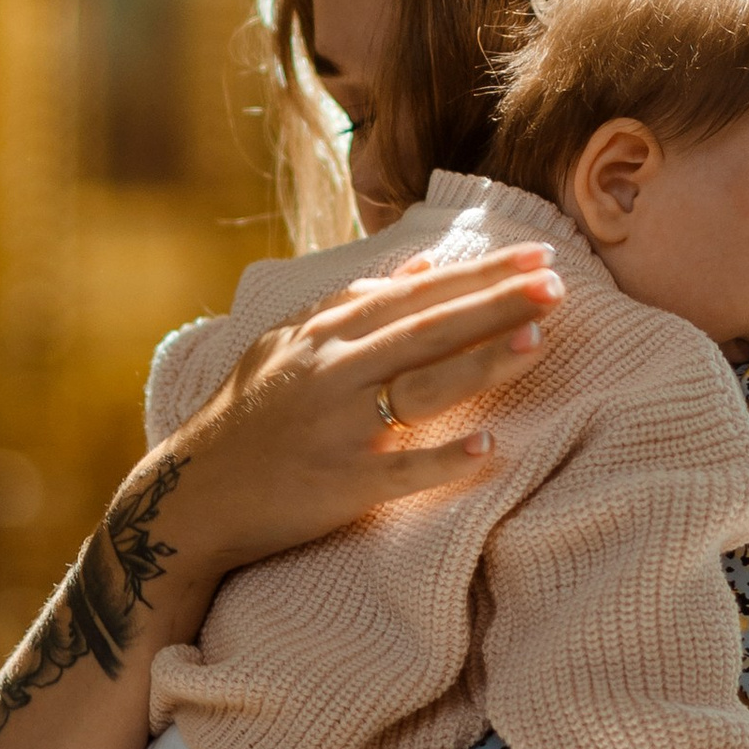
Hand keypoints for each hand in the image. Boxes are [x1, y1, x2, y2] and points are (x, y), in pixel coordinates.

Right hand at [168, 246, 566, 587]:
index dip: (480, 272)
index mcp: (324, 333)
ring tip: (538, 339)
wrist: (190, 496)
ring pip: (421, 388)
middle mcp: (332, 371)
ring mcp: (336, 428)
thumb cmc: (247, 416)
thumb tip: (422, 263)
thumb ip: (352, 301)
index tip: (536, 253)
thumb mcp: (287, 344)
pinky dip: (444, 460)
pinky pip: (400, 471)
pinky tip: (491, 448)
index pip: (417, 292)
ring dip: (482, 363)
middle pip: (428, 329)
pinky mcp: (339, 485)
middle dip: (497, 302)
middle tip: (557, 281)